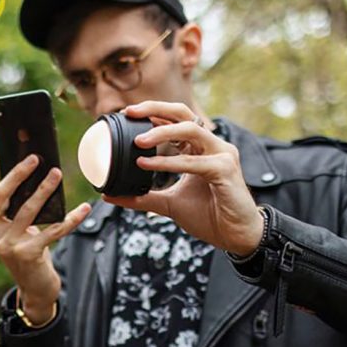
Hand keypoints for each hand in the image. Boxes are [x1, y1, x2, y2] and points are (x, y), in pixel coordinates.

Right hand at [0, 139, 90, 324]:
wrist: (36, 289)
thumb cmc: (31, 252)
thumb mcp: (20, 230)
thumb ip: (19, 208)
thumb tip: (33, 171)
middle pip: (1, 196)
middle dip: (17, 174)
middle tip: (34, 157)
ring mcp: (9, 246)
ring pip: (26, 210)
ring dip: (44, 190)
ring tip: (57, 173)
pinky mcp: (28, 255)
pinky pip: (53, 231)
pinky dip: (71, 219)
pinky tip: (84, 208)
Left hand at [103, 101, 262, 255]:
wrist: (236, 237)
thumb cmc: (209, 216)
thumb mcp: (169, 204)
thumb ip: (143, 197)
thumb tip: (110, 195)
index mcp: (200, 148)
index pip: (175, 120)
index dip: (152, 113)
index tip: (126, 115)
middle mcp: (212, 145)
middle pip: (183, 113)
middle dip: (155, 109)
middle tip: (129, 113)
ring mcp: (222, 154)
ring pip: (190, 130)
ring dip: (161, 132)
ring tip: (137, 141)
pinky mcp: (225, 170)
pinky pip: (193, 161)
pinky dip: (168, 162)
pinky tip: (146, 164)